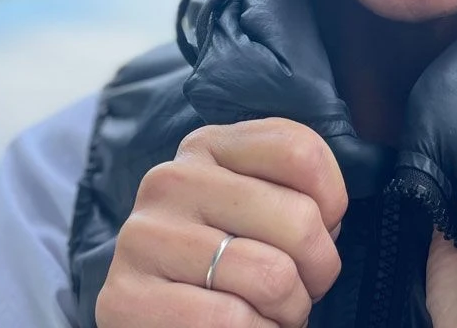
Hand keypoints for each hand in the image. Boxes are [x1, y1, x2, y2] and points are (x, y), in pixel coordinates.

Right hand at [96, 118, 346, 327]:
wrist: (155, 321)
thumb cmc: (224, 264)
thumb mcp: (255, 207)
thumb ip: (292, 189)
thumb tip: (330, 218)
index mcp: (209, 146)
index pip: (300, 151)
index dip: (332, 201)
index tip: (323, 228)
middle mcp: (172, 180)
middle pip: (300, 218)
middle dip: (319, 269)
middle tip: (301, 288)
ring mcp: (144, 236)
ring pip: (273, 277)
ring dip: (290, 311)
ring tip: (270, 312)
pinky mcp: (124, 298)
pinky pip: (231, 323)